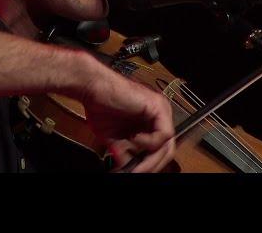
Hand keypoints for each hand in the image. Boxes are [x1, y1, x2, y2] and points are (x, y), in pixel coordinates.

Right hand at [77, 55, 175, 172]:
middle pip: (167, 149)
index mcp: (150, 120)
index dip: (150, 163)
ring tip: (136, 165)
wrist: (93, 88)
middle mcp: (159, 114)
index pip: (159, 148)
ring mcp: (161, 109)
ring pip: (167, 145)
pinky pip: (163, 135)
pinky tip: (134, 139)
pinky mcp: (158, 107)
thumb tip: (130, 168)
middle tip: (137, 173)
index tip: (137, 171)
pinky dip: (148, 142)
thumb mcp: (115, 138)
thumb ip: (126, 152)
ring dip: (151, 159)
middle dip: (151, 165)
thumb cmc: (100, 106)